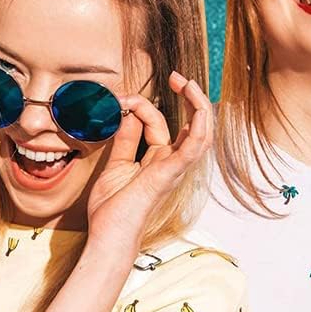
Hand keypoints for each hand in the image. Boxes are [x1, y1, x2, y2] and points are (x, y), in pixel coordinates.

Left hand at [85, 71, 210, 246]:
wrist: (109, 234)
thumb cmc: (112, 209)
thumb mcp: (116, 164)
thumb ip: (125, 140)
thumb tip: (128, 114)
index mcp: (159, 161)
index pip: (158, 123)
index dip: (141, 105)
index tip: (119, 100)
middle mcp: (172, 163)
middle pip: (191, 124)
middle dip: (188, 97)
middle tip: (177, 77)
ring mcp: (174, 168)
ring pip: (201, 133)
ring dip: (199, 105)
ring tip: (188, 83)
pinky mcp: (170, 173)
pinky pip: (194, 147)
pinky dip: (199, 126)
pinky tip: (198, 108)